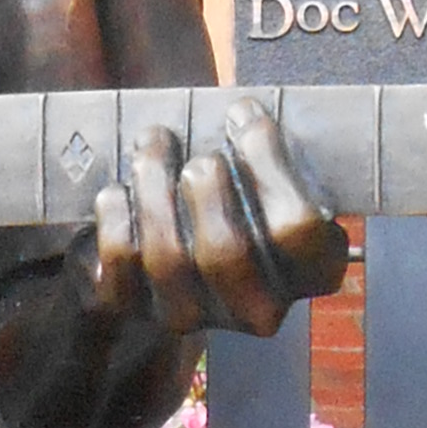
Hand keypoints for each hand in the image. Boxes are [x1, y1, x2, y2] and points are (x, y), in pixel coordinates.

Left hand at [80, 104, 346, 339]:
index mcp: (310, 269)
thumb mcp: (276, 174)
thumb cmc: (246, 193)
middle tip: (196, 152)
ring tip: (152, 146)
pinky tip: (119, 190)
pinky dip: (115, 220)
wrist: (193, 245)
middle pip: (226, 252)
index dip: (266, 164)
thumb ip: (270, 154)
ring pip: (168, 258)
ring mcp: (198, 313)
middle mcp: (258, 304)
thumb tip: (243, 117)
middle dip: (204, 188)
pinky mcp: (142, 310)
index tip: (243, 114)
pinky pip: (121, 266)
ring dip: (154, 189)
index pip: (296, 229)